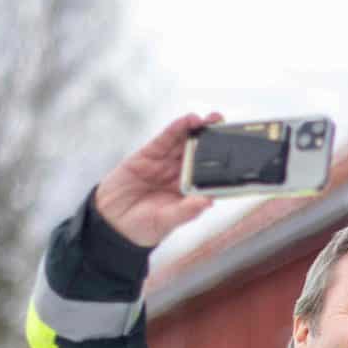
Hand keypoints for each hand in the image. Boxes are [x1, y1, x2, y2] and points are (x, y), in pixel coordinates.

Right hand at [94, 112, 221, 247]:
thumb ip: (186, 211)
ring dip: (197, 130)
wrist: (110, 222)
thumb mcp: (165, 222)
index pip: (210, 175)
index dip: (223, 163)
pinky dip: (175, 129)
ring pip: (184, 143)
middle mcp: (180, 175)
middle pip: (200, 154)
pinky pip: (164, 140)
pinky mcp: (148, 155)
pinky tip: (186, 121)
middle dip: (213, 140)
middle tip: (226, 127)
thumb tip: (208, 202)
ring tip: (209, 120)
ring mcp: (164, 164)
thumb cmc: (141, 227)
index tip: (236, 153)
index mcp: (189, 193)